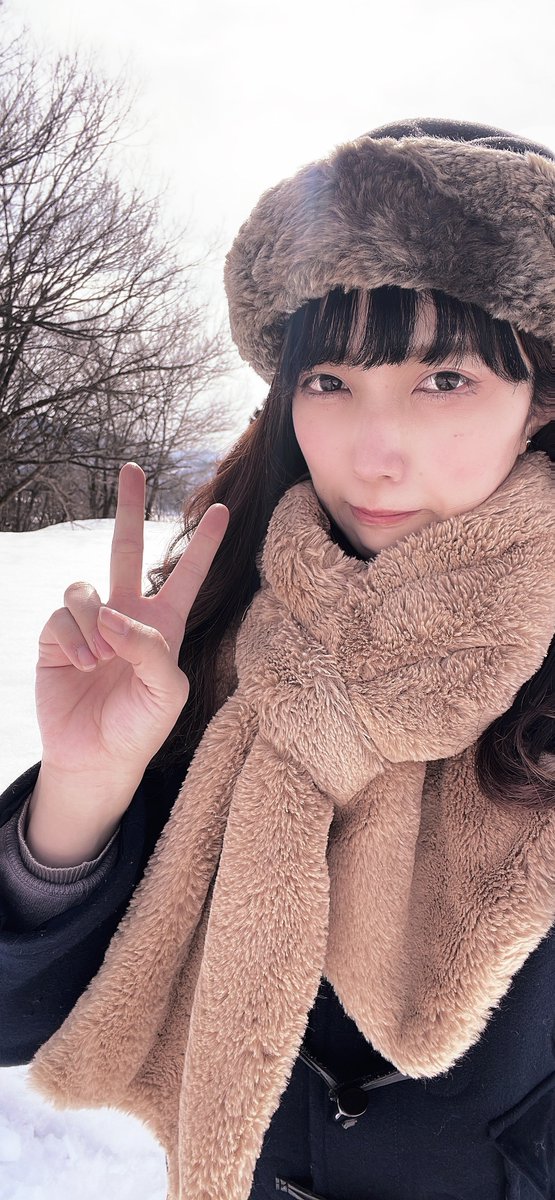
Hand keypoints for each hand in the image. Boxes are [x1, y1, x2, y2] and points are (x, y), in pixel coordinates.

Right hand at [35, 462, 228, 788]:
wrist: (95, 757)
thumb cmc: (139, 727)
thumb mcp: (167, 693)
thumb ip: (151, 649)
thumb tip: (114, 614)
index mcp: (164, 625)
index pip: (187, 576)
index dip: (206, 545)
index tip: (225, 510)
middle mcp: (126, 615)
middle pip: (127, 549)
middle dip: (130, 508)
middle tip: (133, 469)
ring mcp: (89, 624)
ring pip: (85, 588)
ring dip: (94, 622)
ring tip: (99, 659)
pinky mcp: (56, 636)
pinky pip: (61, 615)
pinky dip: (72, 639)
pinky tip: (79, 666)